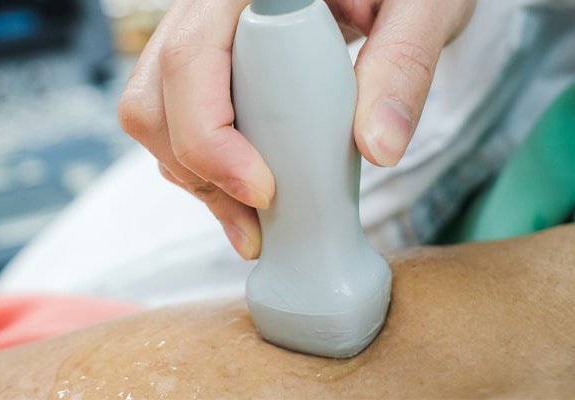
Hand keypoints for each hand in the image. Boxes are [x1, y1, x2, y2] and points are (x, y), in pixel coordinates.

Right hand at [117, 0, 474, 259]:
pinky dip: (205, 172)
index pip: (189, 59)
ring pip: (154, 118)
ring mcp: (194, 38)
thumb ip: (403, 65)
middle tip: (257, 223)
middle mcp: (203, 10)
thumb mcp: (420, 8)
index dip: (210, 136)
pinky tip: (249, 197)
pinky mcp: (202, 70)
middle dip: (198, 173)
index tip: (262, 190)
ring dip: (198, 181)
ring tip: (257, 221)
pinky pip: (174, 126)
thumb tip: (379, 148)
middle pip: (154, 98)